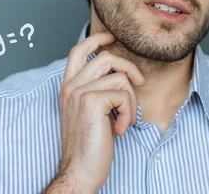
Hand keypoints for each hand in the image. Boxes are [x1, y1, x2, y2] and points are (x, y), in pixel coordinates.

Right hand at [53, 32, 145, 191]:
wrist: (80, 171)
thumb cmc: (90, 145)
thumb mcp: (91, 113)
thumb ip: (98, 91)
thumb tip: (121, 74)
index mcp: (68, 87)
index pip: (78, 49)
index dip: (97, 38)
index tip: (112, 37)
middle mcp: (70, 86)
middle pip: (106, 56)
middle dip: (129, 67)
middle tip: (140, 84)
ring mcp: (79, 92)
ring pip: (119, 77)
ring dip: (130, 99)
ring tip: (124, 119)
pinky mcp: (92, 101)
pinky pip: (123, 94)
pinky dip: (128, 113)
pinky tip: (120, 129)